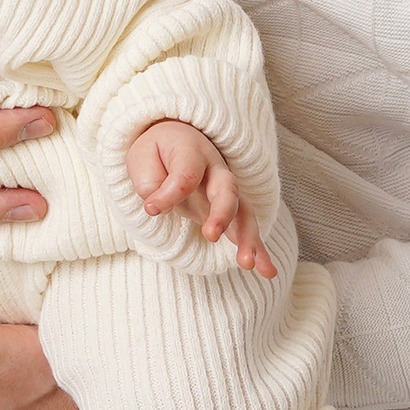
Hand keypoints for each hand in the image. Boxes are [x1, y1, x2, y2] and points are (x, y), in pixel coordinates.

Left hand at [127, 119, 269, 274]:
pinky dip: (259, 250)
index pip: (185, 176)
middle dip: (223, 213)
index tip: (150, 209)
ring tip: (247, 263)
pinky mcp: (229, 211)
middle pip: (227, 190)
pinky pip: (247, 229)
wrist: (177, 138)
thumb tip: (157, 207)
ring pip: (244, 212)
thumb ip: (148, 180)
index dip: (168, 194)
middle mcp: (215, 171)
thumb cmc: (158, 150)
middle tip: (211, 236)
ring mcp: (225, 192)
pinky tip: (267, 271)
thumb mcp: (141, 156)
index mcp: (191, 152)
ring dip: (247, 238)